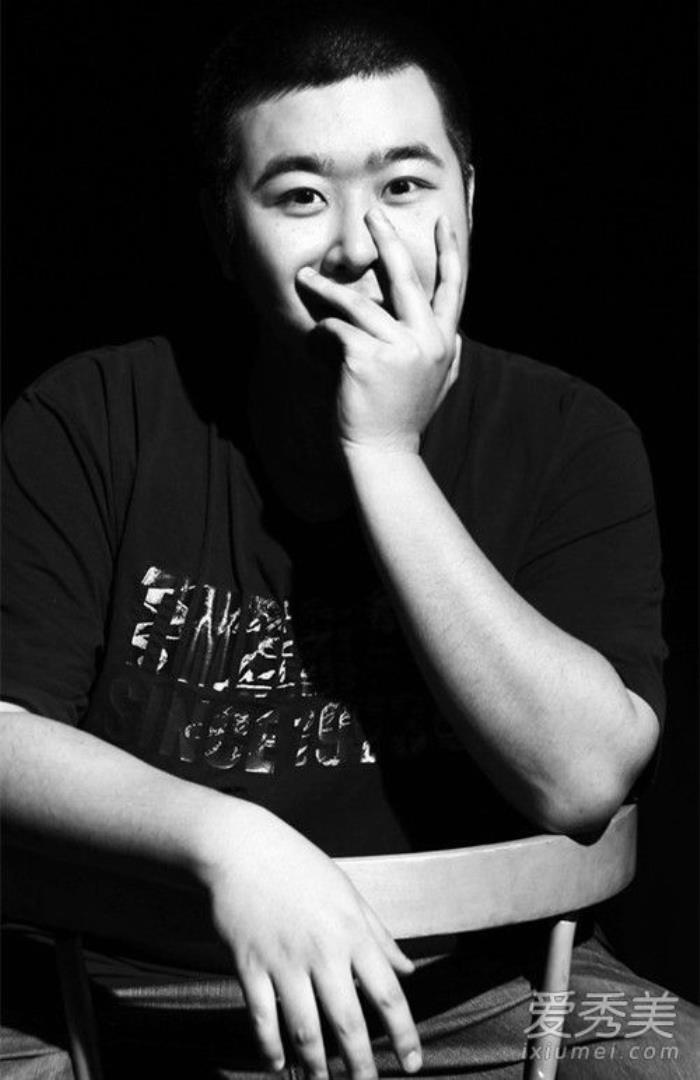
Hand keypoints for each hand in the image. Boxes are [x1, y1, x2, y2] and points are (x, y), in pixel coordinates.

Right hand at [198, 801, 420, 1078]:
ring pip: (304, 1030)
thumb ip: (380, 935)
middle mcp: (322, 952)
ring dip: (315, 1068)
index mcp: (352, 932)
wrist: (242, 847)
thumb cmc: (299, 867)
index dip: (403, 1034)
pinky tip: (277, 1065)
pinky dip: (270, 1047)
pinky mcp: (249, 965)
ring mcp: (283, 961)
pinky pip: (262, 1018)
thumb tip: (407, 968)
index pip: (387, 993)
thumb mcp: (348, 893)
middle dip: (360, 1066)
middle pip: (347, 1024)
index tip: (412, 1064)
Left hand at [297, 209, 462, 455]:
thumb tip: (454, 332)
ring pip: (359, 302)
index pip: (453, 287)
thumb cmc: (404, 418)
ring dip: (327, 288)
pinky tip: (311, 345)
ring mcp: (399, 349)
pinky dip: (320, 334)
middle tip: (370, 215)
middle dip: (388, 241)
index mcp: (445, 342)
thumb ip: (446, 354)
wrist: (385, 452)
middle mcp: (428, 341)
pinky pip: (337, 329)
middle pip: (408, 278)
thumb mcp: (439, 383)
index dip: (449, 252)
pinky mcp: (368, 358)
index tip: (444, 222)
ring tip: (305, 277)